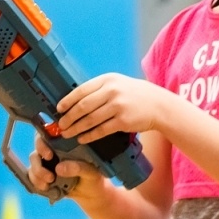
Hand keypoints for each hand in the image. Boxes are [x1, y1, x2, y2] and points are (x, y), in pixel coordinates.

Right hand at [28, 136, 105, 202]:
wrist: (90, 192)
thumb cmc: (93, 176)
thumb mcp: (91, 172)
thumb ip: (78, 168)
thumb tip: (59, 168)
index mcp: (67, 143)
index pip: (51, 133)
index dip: (44, 140)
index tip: (49, 154)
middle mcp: (54, 149)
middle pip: (38, 146)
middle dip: (39, 159)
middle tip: (49, 172)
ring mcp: (46, 161)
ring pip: (34, 160)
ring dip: (38, 172)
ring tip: (50, 181)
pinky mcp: (42, 173)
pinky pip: (32, 174)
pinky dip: (36, 181)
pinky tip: (45, 187)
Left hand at [55, 73, 171, 144]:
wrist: (159, 105)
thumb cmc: (137, 95)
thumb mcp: (119, 84)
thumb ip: (100, 89)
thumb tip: (77, 100)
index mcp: (107, 80)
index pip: (81, 90)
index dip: (67, 101)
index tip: (59, 109)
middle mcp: (112, 91)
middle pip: (83, 106)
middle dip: (69, 117)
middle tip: (61, 124)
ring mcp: (118, 106)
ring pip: (90, 119)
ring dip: (76, 128)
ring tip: (68, 133)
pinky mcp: (123, 121)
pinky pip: (101, 130)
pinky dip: (90, 135)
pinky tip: (83, 139)